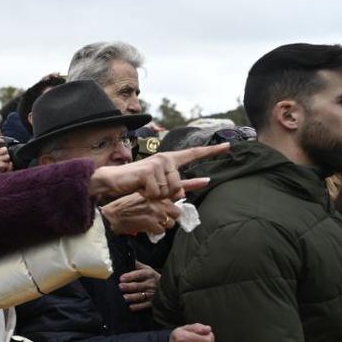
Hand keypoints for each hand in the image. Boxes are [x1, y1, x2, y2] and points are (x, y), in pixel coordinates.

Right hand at [89, 143, 228, 201]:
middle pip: (178, 186)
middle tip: (149, 189)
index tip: (228, 146)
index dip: (212, 151)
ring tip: (144, 188)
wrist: (113, 180)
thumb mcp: (158, 185)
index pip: (193, 154)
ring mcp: (157, 164)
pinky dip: (148, 195)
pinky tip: (139, 189)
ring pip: (168, 191)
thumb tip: (190, 188)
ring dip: (155, 195)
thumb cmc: (135, 183)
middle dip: (165, 194)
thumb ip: (175, 185)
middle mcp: (165, 159)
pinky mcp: (149, 171)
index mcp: (169, 160)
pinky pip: (157, 192)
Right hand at [100, 193, 180, 236]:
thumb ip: (154, 197)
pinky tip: (148, 228)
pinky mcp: (151, 224)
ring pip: (170, 223)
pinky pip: (161, 231)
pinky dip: (155, 232)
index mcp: (155, 194)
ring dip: (163, 225)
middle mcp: (158, 203)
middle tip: (162, 218)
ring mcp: (156, 213)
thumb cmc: (123, 206)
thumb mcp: (139, 195)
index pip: (175, 197)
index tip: (175, 207)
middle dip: (171, 217)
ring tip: (153, 224)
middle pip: (177, 212)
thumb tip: (169, 199)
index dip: (175, 204)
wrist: (112, 215)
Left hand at [119, 261, 159, 311]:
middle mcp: (151, 284)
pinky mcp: (153, 303)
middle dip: (129, 286)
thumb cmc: (153, 277)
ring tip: (124, 297)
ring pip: (141, 296)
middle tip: (121, 286)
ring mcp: (152, 294)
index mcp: (150, 274)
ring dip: (132, 297)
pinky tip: (131, 306)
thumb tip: (129, 259)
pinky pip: (144, 306)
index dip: (130, 276)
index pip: (139, 274)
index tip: (122, 278)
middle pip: (138, 286)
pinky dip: (137, 307)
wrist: (168, 287)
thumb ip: (137, 265)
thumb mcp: (147, 269)